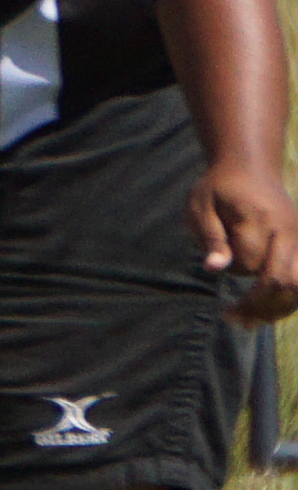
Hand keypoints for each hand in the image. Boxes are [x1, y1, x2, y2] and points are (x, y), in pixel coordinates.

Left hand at [198, 157, 297, 325]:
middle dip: (258, 305)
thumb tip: (214, 269)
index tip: (216, 266)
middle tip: (232, 320)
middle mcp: (287, 231)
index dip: (234, 270)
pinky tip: (268, 312)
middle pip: (283, 280)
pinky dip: (289, 299)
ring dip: (277, 308)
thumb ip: (210, 238)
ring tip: (250, 322)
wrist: (250, 167)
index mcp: (259, 219)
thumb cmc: (219, 187)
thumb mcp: (201, 205)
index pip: (251, 261)